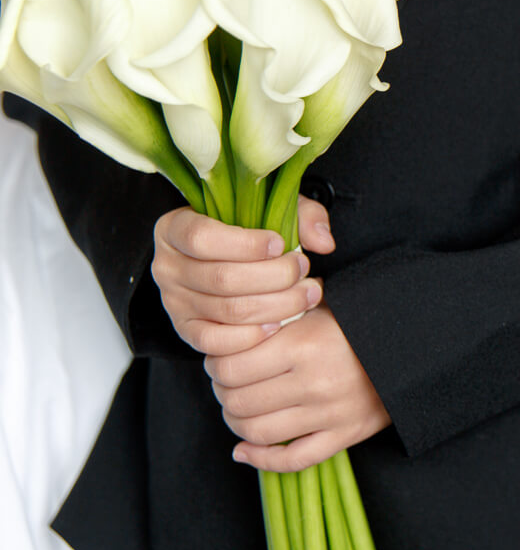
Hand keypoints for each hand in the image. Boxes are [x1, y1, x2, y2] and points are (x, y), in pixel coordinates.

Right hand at [152, 197, 337, 355]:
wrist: (233, 261)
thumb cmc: (252, 231)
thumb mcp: (274, 208)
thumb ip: (303, 215)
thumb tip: (323, 242)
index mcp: (176, 228)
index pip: (201, 237)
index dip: (246, 244)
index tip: (280, 244)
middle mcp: (167, 266)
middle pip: (222, 278)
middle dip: (275, 276)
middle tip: (304, 269)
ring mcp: (174, 302)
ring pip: (228, 310)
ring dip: (277, 305)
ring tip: (306, 294)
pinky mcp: (187, 330)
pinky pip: (215, 342)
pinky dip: (251, 336)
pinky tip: (278, 324)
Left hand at [206, 304, 391, 471]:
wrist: (417, 345)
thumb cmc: (364, 321)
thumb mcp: (323, 304)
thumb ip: (280, 310)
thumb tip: (236, 315)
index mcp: (303, 345)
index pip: (230, 367)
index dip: (214, 365)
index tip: (218, 360)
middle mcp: (314, 383)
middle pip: (238, 401)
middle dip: (222, 393)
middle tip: (225, 384)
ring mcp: (329, 414)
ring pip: (257, 432)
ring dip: (236, 423)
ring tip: (238, 409)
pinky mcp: (345, 435)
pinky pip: (293, 459)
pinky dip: (262, 460)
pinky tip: (245, 451)